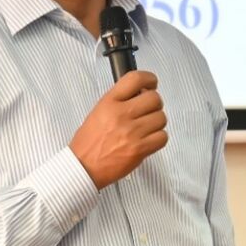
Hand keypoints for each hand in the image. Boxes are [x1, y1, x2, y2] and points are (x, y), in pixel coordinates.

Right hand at [69, 71, 165, 188]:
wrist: (83, 166)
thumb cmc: (89, 142)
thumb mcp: (99, 111)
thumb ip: (119, 100)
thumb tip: (141, 93)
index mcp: (109, 102)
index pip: (135, 78)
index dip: (149, 79)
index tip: (151, 83)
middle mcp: (121, 114)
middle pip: (154, 98)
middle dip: (154, 104)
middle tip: (147, 111)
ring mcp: (132, 132)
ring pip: (161, 118)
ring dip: (157, 122)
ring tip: (145, 128)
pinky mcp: (139, 149)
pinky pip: (162, 137)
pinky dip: (158, 138)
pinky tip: (148, 140)